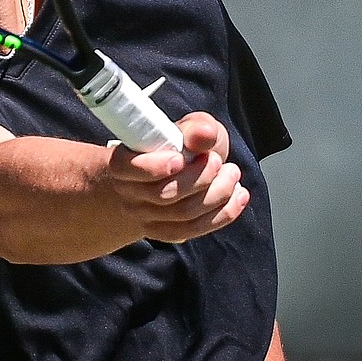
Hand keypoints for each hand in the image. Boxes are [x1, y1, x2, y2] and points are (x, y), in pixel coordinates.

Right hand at [106, 111, 249, 242]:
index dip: (154, 166)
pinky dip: (222, 214)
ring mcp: (146, 217)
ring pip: (183, 214)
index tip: (179, 158)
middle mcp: (129, 193)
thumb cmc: (174, 147)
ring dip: (217, 193)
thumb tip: (205, 134)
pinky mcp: (166, 232)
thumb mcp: (186, 128)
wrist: (170, 174)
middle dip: (199, 177)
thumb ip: (194, 128)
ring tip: (232, 173)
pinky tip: (238, 196)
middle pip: (163, 194)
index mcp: (123, 162)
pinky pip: (194, 229)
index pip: (127, 168)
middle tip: (216, 160)